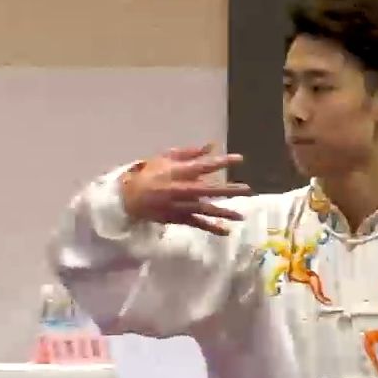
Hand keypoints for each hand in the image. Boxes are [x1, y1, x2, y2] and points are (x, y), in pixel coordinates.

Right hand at [117, 145, 252, 235]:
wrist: (129, 199)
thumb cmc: (149, 175)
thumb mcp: (165, 158)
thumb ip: (188, 153)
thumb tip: (210, 146)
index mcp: (178, 172)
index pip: (204, 166)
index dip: (222, 162)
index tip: (240, 159)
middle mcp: (182, 189)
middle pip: (209, 190)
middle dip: (229, 190)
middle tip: (247, 189)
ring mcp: (181, 206)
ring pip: (205, 209)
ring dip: (224, 212)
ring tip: (241, 215)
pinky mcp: (179, 218)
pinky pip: (198, 224)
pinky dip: (211, 228)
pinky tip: (226, 231)